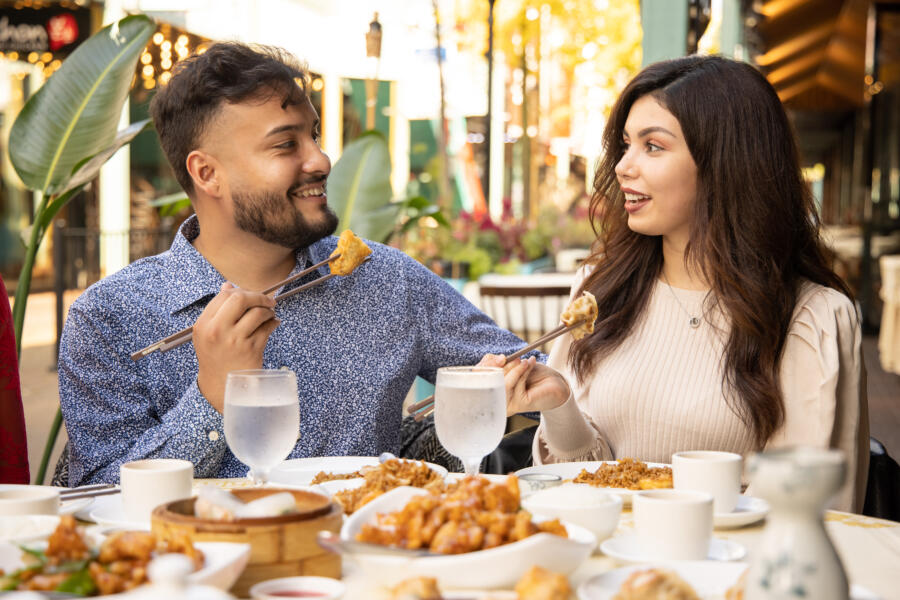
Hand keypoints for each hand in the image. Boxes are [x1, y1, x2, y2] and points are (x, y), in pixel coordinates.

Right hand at [194, 283, 279, 411]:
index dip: (241, 291)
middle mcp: (217, 331)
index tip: (250, 295)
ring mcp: (235, 341)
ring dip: (268, 310)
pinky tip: (273, 324)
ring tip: (270, 314)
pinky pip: (267, 328)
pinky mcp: (251, 349)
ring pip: (257, 312)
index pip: (224, 296)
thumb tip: (228, 286)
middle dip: (257, 296)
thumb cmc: (217, 356)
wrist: (222, 385)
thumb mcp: (208, 333)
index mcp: (204, 325)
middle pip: (240, 299)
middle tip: (267, 300)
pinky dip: (274, 323)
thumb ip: (217, 310)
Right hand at [478, 354, 569, 416]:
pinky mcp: (518, 404)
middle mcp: (495, 401)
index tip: (498, 358)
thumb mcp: (511, 364)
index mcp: (490, 391)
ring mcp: (506, 404)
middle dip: (498, 366)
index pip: (475, 379)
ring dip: (513, 367)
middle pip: (486, 380)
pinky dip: (522, 370)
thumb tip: (497, 360)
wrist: (555, 382)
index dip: (483, 367)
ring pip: (501, 381)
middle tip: (510, 358)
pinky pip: (514, 382)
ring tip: (523, 361)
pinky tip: (530, 364)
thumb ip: (498, 363)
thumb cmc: (532, 373)